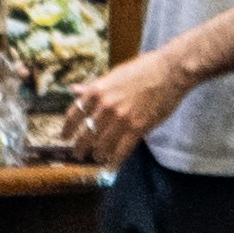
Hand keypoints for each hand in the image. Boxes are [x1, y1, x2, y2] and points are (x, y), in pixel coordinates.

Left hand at [73, 32, 211, 153]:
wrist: (169, 72)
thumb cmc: (142, 69)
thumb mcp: (113, 74)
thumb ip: (93, 86)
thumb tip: (74, 90)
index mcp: (97, 91)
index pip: (75, 114)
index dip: (67, 128)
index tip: (64, 136)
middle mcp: (105, 107)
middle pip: (86, 133)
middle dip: (80, 147)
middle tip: (78, 154)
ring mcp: (121, 119)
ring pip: (102, 144)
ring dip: (97, 154)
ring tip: (96, 157)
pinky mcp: (137, 128)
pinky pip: (122, 149)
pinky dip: (115, 159)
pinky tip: (112, 163)